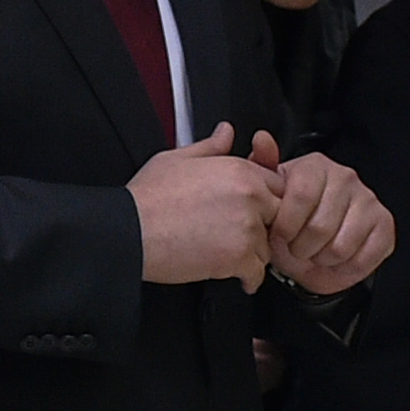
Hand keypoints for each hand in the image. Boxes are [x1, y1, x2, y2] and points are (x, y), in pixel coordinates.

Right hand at [128, 124, 278, 289]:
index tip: (251, 211)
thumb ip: (210, 147)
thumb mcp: (176, 159)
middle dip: (264, 227)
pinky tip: (231, 273)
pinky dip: (246, 277)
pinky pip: (257, 272)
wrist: (130, 231)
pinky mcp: (239, 257)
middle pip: (279, 215)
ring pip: (269, 246)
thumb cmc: (147, 198)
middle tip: (241, 235)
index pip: (277, 184)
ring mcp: (247, 227)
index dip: (265, 201)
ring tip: (229, 254)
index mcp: (238, 169)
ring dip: (254, 253)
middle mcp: (249, 195)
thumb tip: (226, 133)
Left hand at [252, 133, 394, 293]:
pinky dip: (345, 268)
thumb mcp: (267, 199)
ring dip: (323, 260)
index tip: (279, 235)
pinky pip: (363, 258)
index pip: (301, 197)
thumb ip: (261, 169)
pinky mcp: (384, 224)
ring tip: (316, 253)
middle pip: (319, 227)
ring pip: (340, 247)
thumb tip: (262, 139)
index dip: (286, 227)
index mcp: (315, 166)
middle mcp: (345, 177)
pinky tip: (336, 259)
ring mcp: (368, 199)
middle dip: (302, 248)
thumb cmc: (290, 222)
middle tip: (298, 247)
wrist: (312, 248)